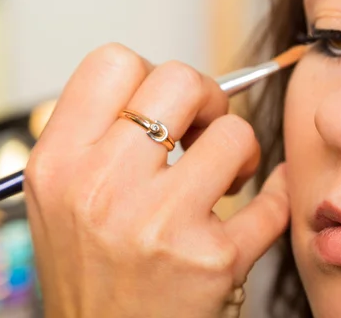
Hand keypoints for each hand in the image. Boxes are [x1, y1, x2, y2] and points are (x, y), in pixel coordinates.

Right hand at [24, 43, 289, 317]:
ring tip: (229, 179)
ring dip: (242, 151)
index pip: (114, 64)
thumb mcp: (68, 200)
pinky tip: (269, 197)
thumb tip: (173, 92)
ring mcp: (160, 225)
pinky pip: (273, 199)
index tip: (171, 104)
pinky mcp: (213, 262)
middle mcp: (104, 190)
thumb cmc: (94, 276)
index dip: (153, 73)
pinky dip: (279, 193)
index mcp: (61, 164)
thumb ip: (103, 140)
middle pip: (182, 80)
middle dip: (210, 98)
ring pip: (235, 134)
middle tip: (209, 129)